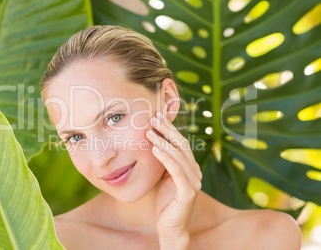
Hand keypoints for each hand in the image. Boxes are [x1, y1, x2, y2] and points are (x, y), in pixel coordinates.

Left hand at [145, 111, 201, 245]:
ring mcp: (194, 182)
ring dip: (163, 142)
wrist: (171, 228)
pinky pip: (176, 171)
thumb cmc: (165, 202)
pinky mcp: (188, 192)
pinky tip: (154, 149)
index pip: (181, 143)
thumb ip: (164, 162)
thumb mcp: (164, 177)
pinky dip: (165, 158)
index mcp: (190, 167)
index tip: (157, 116)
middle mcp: (195, 172)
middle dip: (167, 130)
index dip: (169, 128)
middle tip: (153, 118)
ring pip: (178, 156)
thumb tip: (152, 142)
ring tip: (149, 131)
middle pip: (181, 145)